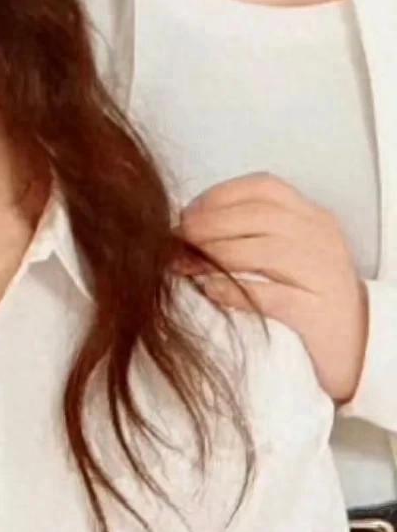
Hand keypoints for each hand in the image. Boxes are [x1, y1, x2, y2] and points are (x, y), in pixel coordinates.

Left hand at [177, 173, 367, 402]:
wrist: (356, 342)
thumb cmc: (304, 293)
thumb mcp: (284, 252)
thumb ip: (247, 233)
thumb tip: (184, 228)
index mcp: (311, 216)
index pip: (264, 188)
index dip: (219, 196)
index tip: (186, 213)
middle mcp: (322, 237)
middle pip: (260, 216)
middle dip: (208, 225)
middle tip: (175, 241)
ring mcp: (324, 273)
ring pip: (266, 251)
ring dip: (216, 256)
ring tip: (183, 266)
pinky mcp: (318, 312)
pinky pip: (273, 296)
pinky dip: (236, 291)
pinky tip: (210, 291)